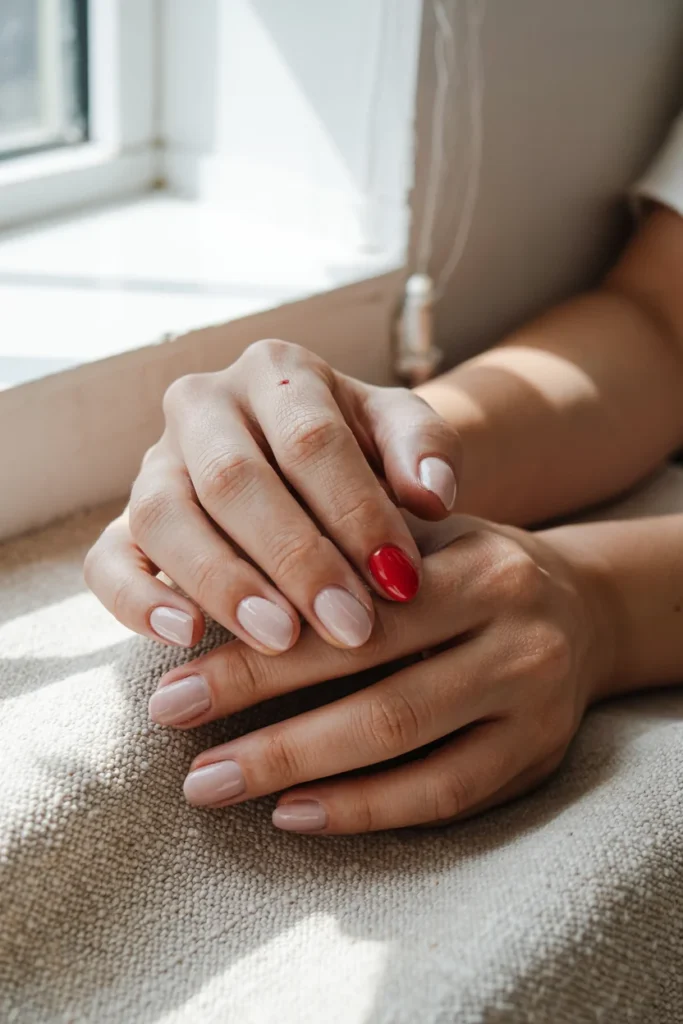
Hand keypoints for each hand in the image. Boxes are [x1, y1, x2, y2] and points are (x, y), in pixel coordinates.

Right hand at [84, 340, 459, 654]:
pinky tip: (185, 636)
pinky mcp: (124, 522)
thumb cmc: (364, 451)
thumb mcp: (403, 435)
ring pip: (164, 515)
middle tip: (350, 627)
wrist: (311, 463)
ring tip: (279, 638)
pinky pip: (106, 559)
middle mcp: (203, 405)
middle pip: (233, 477)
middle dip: (295, 559)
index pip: (310, 438)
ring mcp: (155, 463)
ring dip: (222, 582)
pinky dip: (136, 600)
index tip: (400, 582)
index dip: (355, 511)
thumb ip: (426, 450)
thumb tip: (433, 496)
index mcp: (275, 371)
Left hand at [149, 517, 613, 833]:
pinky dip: (363, 810)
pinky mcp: (535, 760)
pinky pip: (442, 796)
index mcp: (481, 567)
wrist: (584, 609)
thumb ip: (345, 549)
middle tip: (171, 729)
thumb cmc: (470, 567)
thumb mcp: (426, 534)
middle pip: (376, 687)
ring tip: (210, 784)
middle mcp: (516, 636)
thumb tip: (216, 591)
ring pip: (406, 749)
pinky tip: (294, 815)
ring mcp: (532, 706)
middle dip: (264, 716)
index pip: (355, 615)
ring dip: (299, 772)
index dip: (261, 651)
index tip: (175, 679)